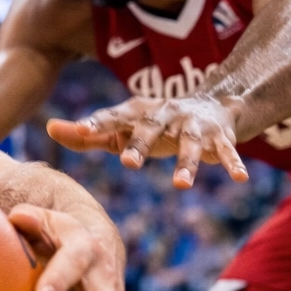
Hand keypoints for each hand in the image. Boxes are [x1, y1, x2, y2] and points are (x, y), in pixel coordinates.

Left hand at [47, 95, 250, 188]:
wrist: (213, 104)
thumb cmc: (155, 123)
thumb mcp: (122, 127)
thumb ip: (88, 133)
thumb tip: (49, 128)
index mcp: (137, 113)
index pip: (113, 118)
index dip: (96, 124)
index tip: (80, 131)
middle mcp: (165, 115)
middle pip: (150, 128)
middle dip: (140, 144)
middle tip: (128, 163)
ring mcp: (192, 125)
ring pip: (189, 144)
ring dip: (187, 163)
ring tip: (182, 186)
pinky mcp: (218, 137)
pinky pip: (226, 151)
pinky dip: (233, 163)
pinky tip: (241, 178)